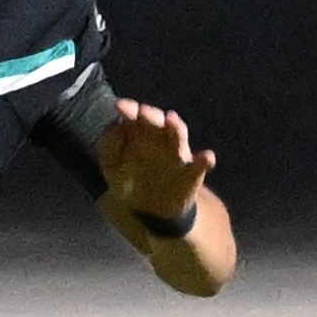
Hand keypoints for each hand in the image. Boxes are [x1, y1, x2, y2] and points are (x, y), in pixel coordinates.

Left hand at [96, 101, 215, 222]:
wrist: (150, 210)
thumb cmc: (131, 180)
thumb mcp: (112, 165)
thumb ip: (109, 146)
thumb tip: (114, 126)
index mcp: (140, 134)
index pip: (137, 117)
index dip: (130, 110)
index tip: (120, 106)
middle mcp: (160, 140)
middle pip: (158, 122)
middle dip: (151, 115)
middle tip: (143, 111)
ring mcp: (177, 155)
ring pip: (178, 137)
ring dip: (176, 127)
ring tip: (171, 119)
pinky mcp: (191, 174)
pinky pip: (199, 166)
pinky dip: (204, 160)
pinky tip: (206, 157)